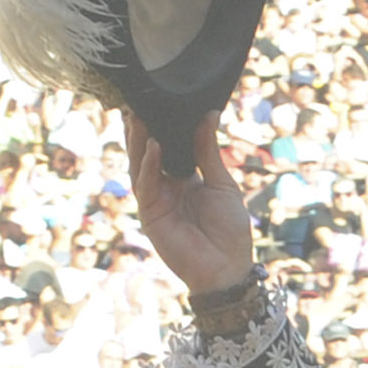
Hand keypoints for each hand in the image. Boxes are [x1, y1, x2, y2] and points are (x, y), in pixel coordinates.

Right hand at [125, 111, 255, 293]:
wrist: (227, 267)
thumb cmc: (229, 229)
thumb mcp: (222, 184)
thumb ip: (208, 152)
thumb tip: (207, 114)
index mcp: (184, 178)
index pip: (168, 147)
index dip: (162, 126)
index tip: (159, 100)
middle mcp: (166, 186)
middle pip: (148, 152)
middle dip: (142, 129)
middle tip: (137, 101)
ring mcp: (155, 199)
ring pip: (140, 165)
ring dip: (139, 141)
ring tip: (138, 116)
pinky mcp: (150, 213)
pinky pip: (146, 184)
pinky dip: (149, 164)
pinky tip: (153, 146)